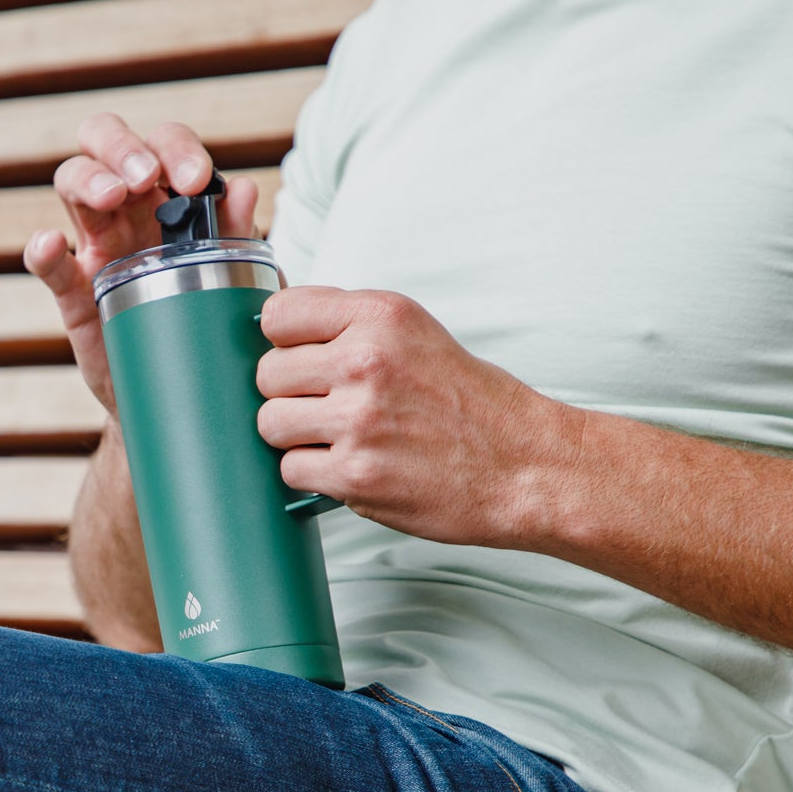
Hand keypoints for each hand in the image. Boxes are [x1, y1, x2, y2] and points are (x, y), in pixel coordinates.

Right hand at [26, 114, 258, 415]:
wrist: (186, 391)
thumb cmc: (214, 319)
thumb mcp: (237, 278)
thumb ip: (238, 235)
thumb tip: (242, 189)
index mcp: (171, 193)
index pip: (163, 143)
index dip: (176, 149)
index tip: (196, 181)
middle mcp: (128, 207)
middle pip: (106, 142)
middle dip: (123, 148)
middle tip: (145, 178)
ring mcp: (95, 245)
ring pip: (73, 183)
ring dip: (90, 179)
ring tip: (112, 196)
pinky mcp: (73, 292)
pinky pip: (49, 264)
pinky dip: (42, 250)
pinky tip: (51, 244)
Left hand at [255, 287, 582, 548]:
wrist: (525, 465)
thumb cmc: (470, 404)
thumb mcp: (414, 334)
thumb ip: (348, 325)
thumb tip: (273, 330)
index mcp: (380, 316)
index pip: (278, 316)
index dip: (284, 343)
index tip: (302, 359)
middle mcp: (366, 360)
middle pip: (267, 374)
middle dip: (290, 394)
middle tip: (327, 408)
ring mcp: (359, 419)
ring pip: (271, 423)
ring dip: (296, 438)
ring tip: (337, 439)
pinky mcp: (356, 474)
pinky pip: (290, 470)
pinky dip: (313, 475)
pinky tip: (349, 466)